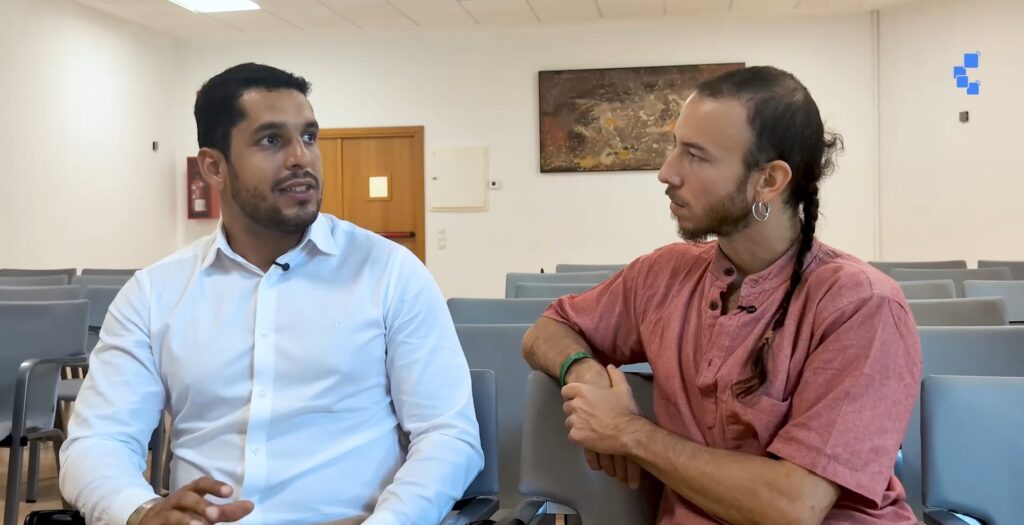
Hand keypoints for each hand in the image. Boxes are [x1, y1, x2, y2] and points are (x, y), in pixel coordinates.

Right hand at [141, 477, 253, 524]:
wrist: (146, 519)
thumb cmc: (183, 512)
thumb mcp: (202, 509)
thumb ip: (225, 510)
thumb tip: (249, 506)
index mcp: (189, 493)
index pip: (200, 484)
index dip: (214, 486)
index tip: (230, 491)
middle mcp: (175, 501)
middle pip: (187, 498)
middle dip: (201, 505)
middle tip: (215, 515)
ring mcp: (163, 515)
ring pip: (173, 516)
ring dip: (187, 521)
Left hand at [562, 365, 643, 486]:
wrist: (627, 433)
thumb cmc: (624, 410)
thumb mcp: (623, 389)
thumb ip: (615, 375)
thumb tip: (610, 366)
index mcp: (584, 391)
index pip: (566, 390)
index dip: (571, 395)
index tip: (580, 399)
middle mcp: (576, 405)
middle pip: (567, 406)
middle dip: (575, 410)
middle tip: (588, 414)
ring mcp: (575, 421)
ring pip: (569, 421)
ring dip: (577, 423)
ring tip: (590, 426)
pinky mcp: (576, 436)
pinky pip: (572, 435)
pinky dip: (579, 436)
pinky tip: (589, 437)